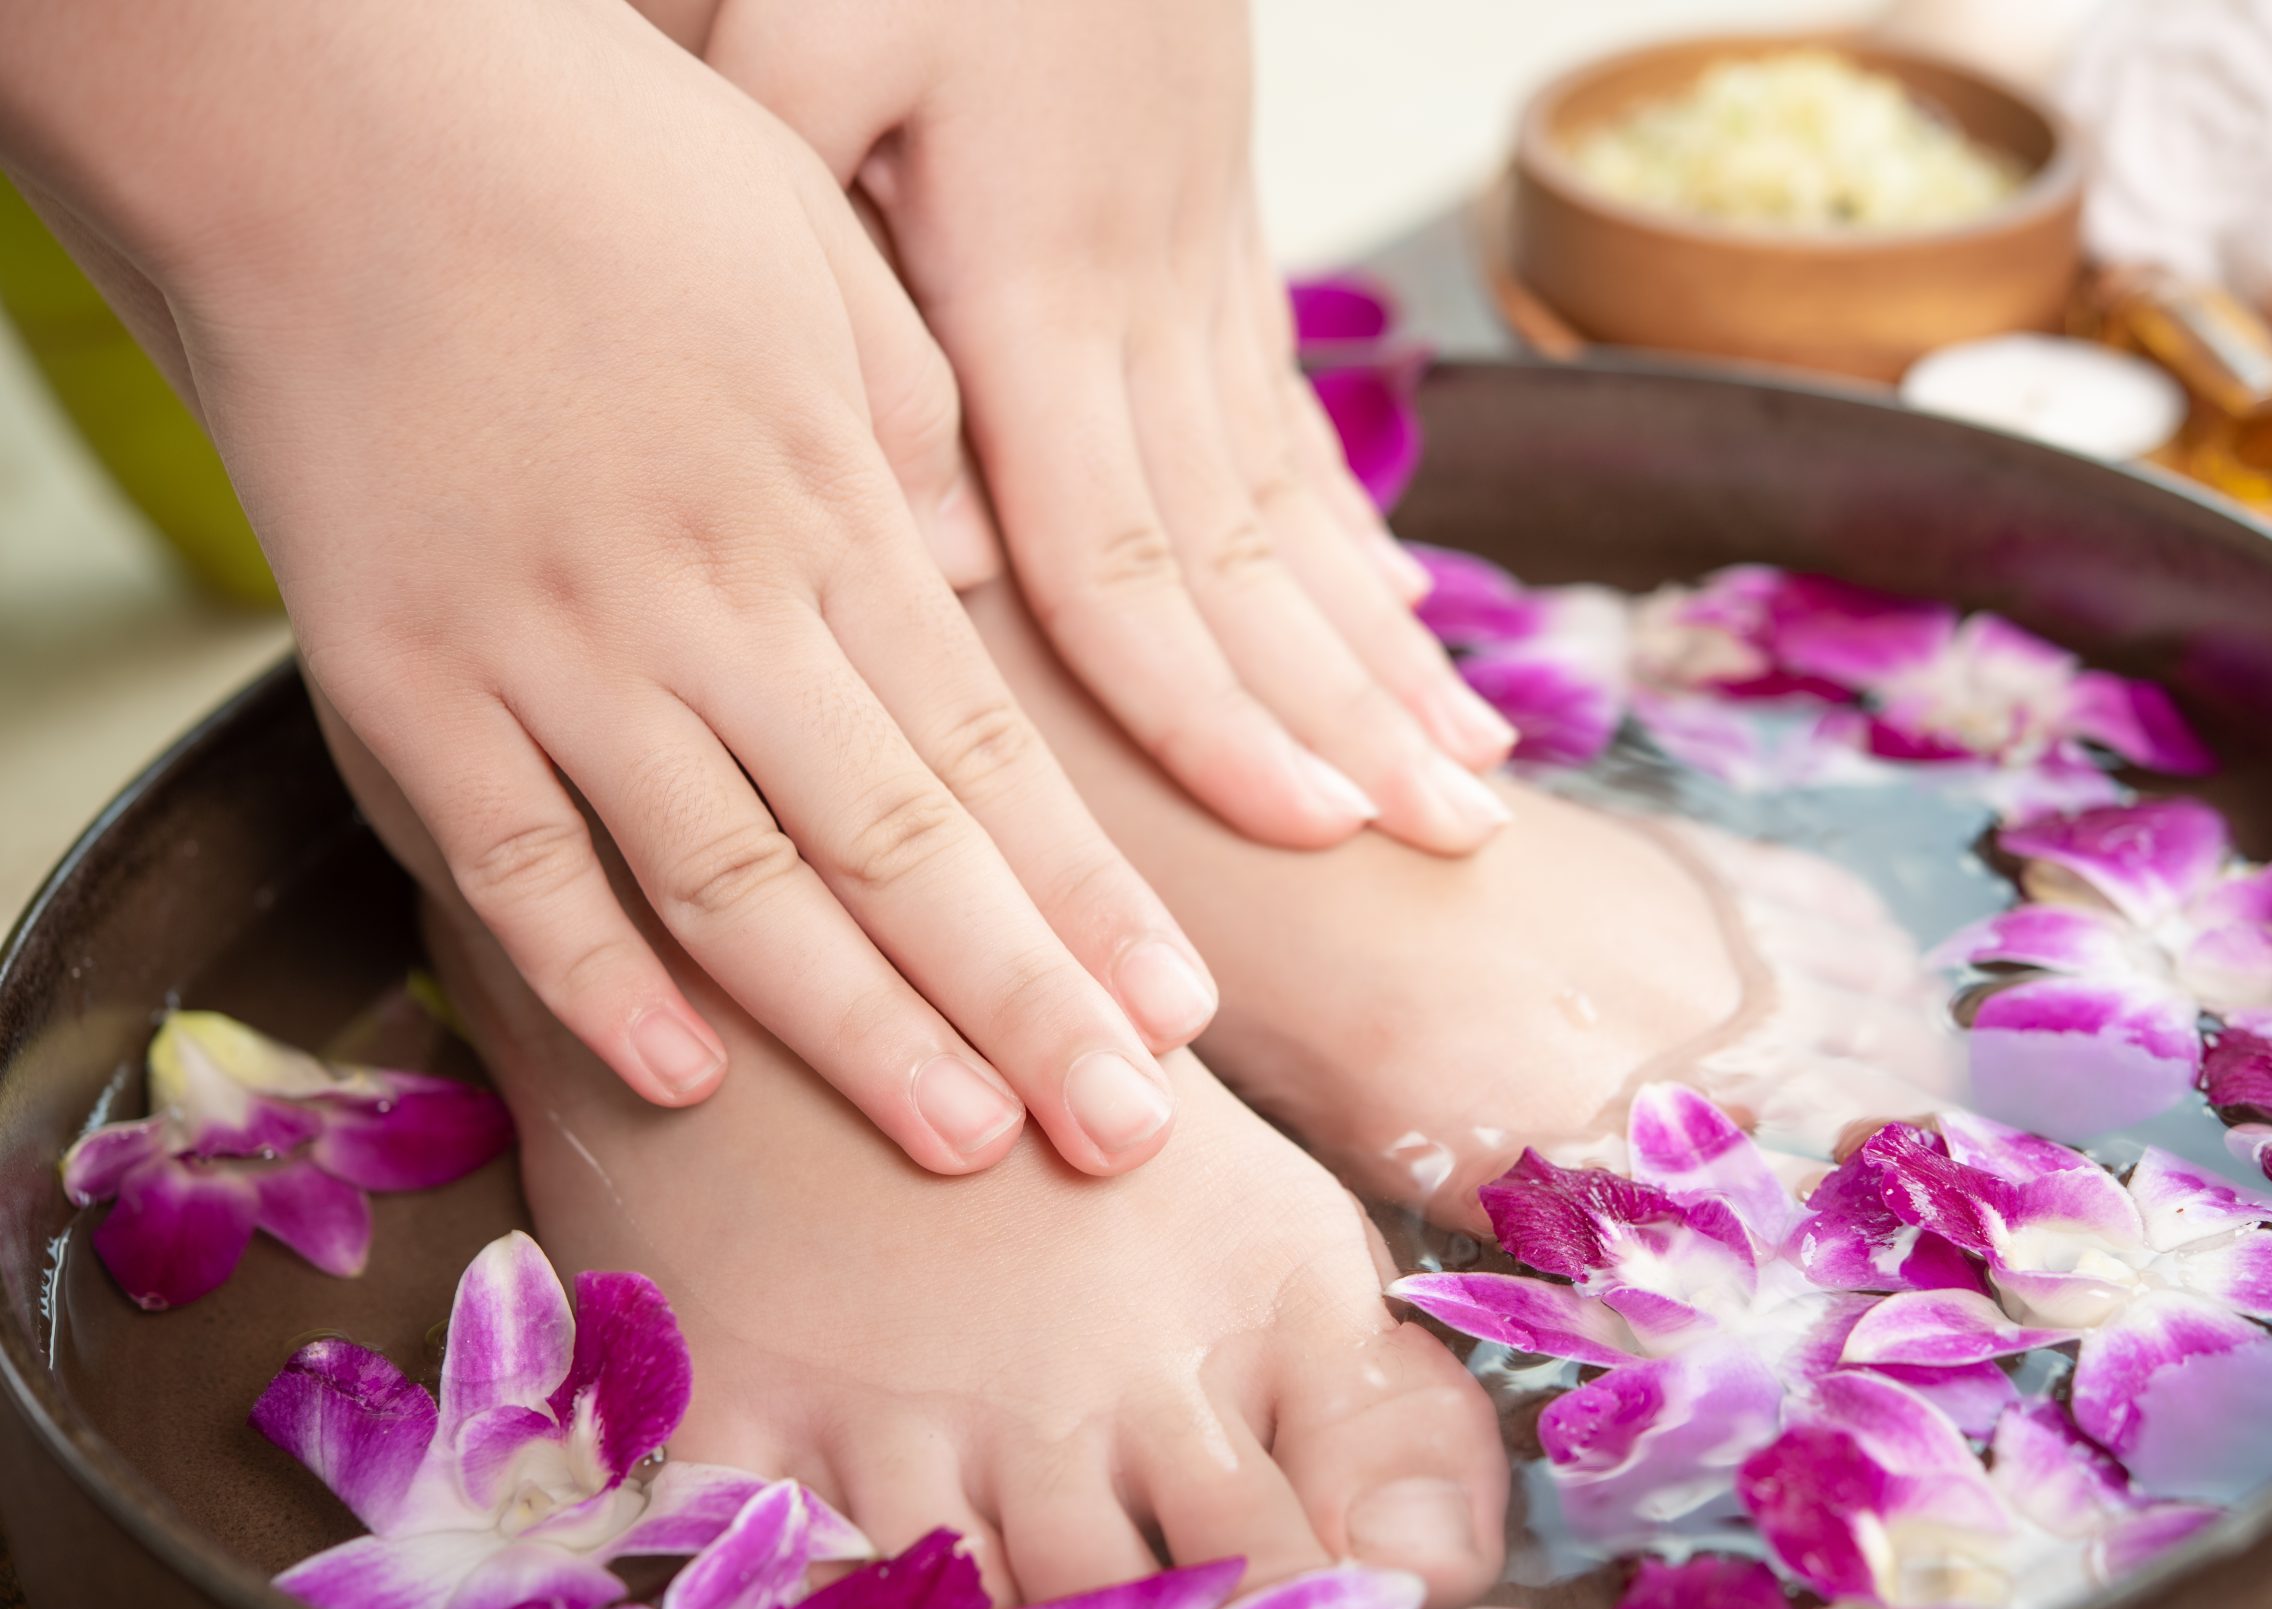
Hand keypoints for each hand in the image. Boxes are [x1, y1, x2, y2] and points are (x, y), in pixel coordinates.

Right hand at [0, 0, 1213, 1175]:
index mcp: (830, 508)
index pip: (992, 748)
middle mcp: (712, 604)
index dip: (1089, 894)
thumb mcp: (821, 270)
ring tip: (967, 1145)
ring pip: (735, 883)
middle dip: (1022, 1002)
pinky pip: (511, 861)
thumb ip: (907, 441)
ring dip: (860, 1028)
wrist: (328, 104)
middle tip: (1126, 1134)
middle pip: (899, 846)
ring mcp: (551, 652)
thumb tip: (975, 579)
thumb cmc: (597, 162)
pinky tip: (690, 1080)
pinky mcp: (398, 677)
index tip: (1179, 1010)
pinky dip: (595, 978)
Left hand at [675, 0, 1524, 855]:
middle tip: (1457, 849)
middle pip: (1248, 558)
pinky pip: (1290, 419)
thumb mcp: (785, 39)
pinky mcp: (1214, 235)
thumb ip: (819, 266)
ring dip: (1382, 650)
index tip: (1310, 828)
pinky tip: (1399, 620)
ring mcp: (1199, 269)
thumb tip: (911, 524)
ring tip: (1471, 778)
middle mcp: (1145, 303)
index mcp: (1034, 285)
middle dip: (1350, 715)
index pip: (1127, 553)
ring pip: (1293, 503)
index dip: (1208, 710)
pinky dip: (1350, 540)